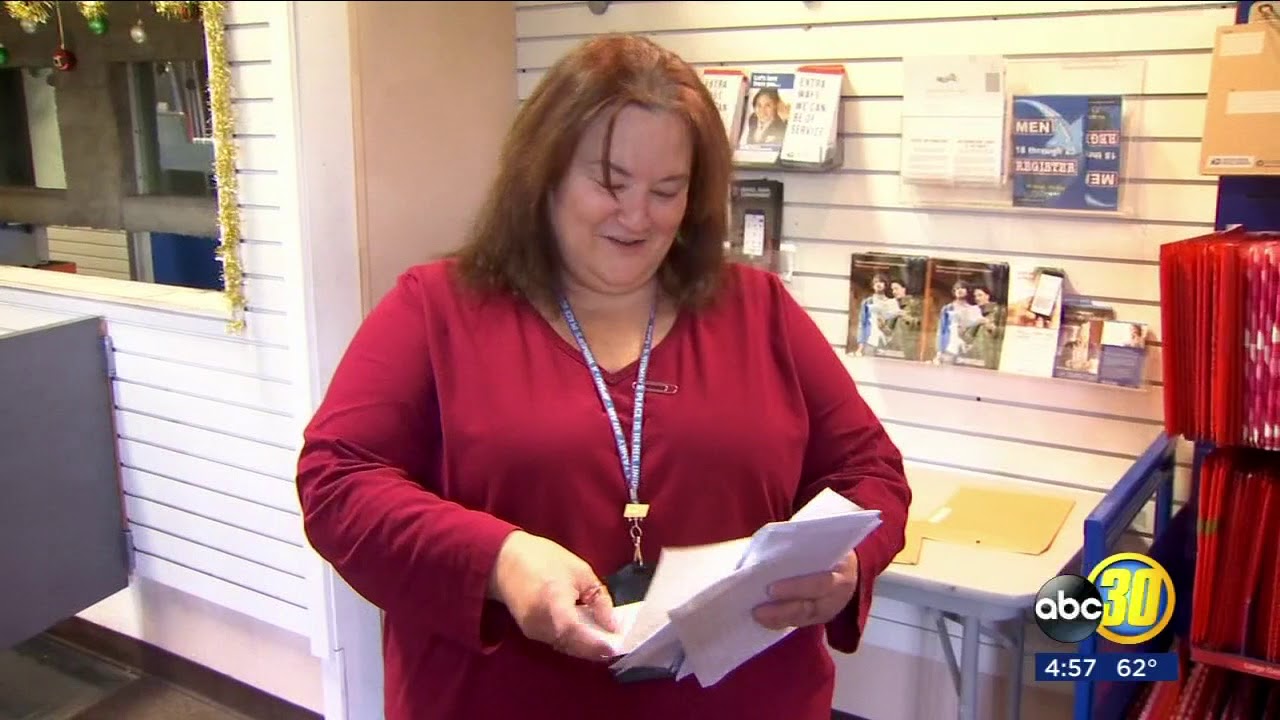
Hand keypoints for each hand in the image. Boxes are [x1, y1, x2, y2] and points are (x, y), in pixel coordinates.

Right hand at [488, 531, 617, 660]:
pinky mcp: (529, 632)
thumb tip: (612, 624)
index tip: (617, 646)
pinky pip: (556, 641)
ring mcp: (534, 632)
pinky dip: (571, 640)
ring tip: (602, 637)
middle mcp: (543, 626)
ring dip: (584, 646)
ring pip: (565, 647)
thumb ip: (599, 598)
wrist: (503, 560)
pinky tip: (583, 632)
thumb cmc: (544, 559)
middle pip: (574, 647)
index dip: (600, 645)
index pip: (582, 637)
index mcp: (556, 607)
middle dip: (595, 649)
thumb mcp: (580, 571)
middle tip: (615, 643)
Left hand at [752, 550, 858, 629]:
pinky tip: (764, 620)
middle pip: (810, 606)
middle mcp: (839, 594)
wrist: (846, 558)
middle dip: (783, 609)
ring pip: (804, 618)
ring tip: (756, 615)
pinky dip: (781, 622)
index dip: (796, 588)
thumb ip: (800, 543)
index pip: (820, 583)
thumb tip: (767, 549)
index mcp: (843, 569)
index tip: (771, 589)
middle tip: (758, 609)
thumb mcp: (820, 538)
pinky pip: (800, 622)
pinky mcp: (821, 616)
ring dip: (778, 619)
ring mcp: (831, 608)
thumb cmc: (826, 543)